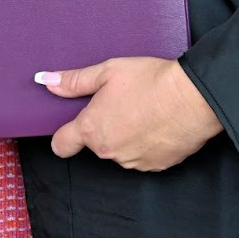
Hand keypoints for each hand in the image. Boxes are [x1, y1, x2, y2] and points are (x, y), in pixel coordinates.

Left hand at [35, 57, 222, 171]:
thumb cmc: (150, 81)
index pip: (61, 145)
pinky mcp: (156, 166)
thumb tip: (45, 81)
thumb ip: (75, 81)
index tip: (70, 128)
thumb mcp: (107, 72)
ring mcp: (133, 161)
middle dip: (104, 127)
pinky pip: (144, 156)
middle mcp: (108, 151)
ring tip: (144, 110)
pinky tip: (159, 123)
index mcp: (91, 129)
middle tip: (121, 103)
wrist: (193, 98)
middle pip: (96, 144)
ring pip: (120, 150)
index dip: (63, 137)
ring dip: (126, 136)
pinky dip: (147, 143)